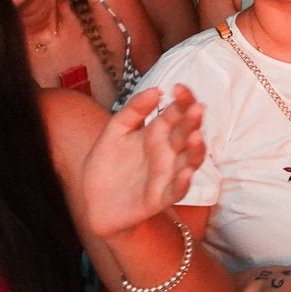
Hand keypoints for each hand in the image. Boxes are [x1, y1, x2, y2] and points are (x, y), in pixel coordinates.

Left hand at [81, 85, 205, 239]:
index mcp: (157, 133)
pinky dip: (183, 182)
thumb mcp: (114, 133)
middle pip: (187, 133)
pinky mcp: (161, 197)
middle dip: (193, 121)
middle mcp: (167, 152)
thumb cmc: (107, 166)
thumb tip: (156, 90)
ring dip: (196, 149)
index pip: (176, 112)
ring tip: (196, 136)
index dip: (182, 100)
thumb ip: (133, 111)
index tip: (179, 87)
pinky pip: (177, 190)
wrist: (94, 204)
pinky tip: (186, 173)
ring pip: (190, 160)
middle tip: (197, 108)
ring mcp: (167, 174)